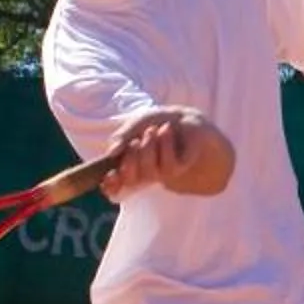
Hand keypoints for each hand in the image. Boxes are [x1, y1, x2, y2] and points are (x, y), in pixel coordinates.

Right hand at [108, 107, 235, 195]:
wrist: (194, 120)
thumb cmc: (166, 121)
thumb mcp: (142, 121)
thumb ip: (125, 134)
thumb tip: (111, 152)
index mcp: (132, 164)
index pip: (115, 182)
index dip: (111, 183)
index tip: (108, 177)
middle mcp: (146, 172)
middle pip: (130, 177)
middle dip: (131, 158)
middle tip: (136, 140)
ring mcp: (164, 174)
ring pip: (149, 172)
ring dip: (149, 148)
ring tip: (154, 131)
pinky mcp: (182, 170)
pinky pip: (169, 167)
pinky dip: (165, 146)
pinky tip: (166, 131)